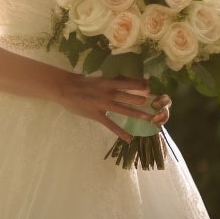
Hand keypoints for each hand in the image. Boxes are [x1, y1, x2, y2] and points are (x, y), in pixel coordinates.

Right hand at [51, 73, 166, 141]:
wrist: (65, 88)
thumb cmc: (80, 82)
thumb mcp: (97, 80)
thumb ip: (109, 82)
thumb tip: (120, 82)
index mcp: (108, 82)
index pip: (127, 82)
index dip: (138, 84)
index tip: (149, 86)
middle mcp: (108, 93)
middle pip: (128, 96)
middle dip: (141, 99)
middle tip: (154, 103)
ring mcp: (103, 104)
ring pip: (123, 109)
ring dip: (136, 114)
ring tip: (148, 118)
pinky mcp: (97, 115)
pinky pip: (111, 125)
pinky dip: (120, 132)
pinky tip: (129, 138)